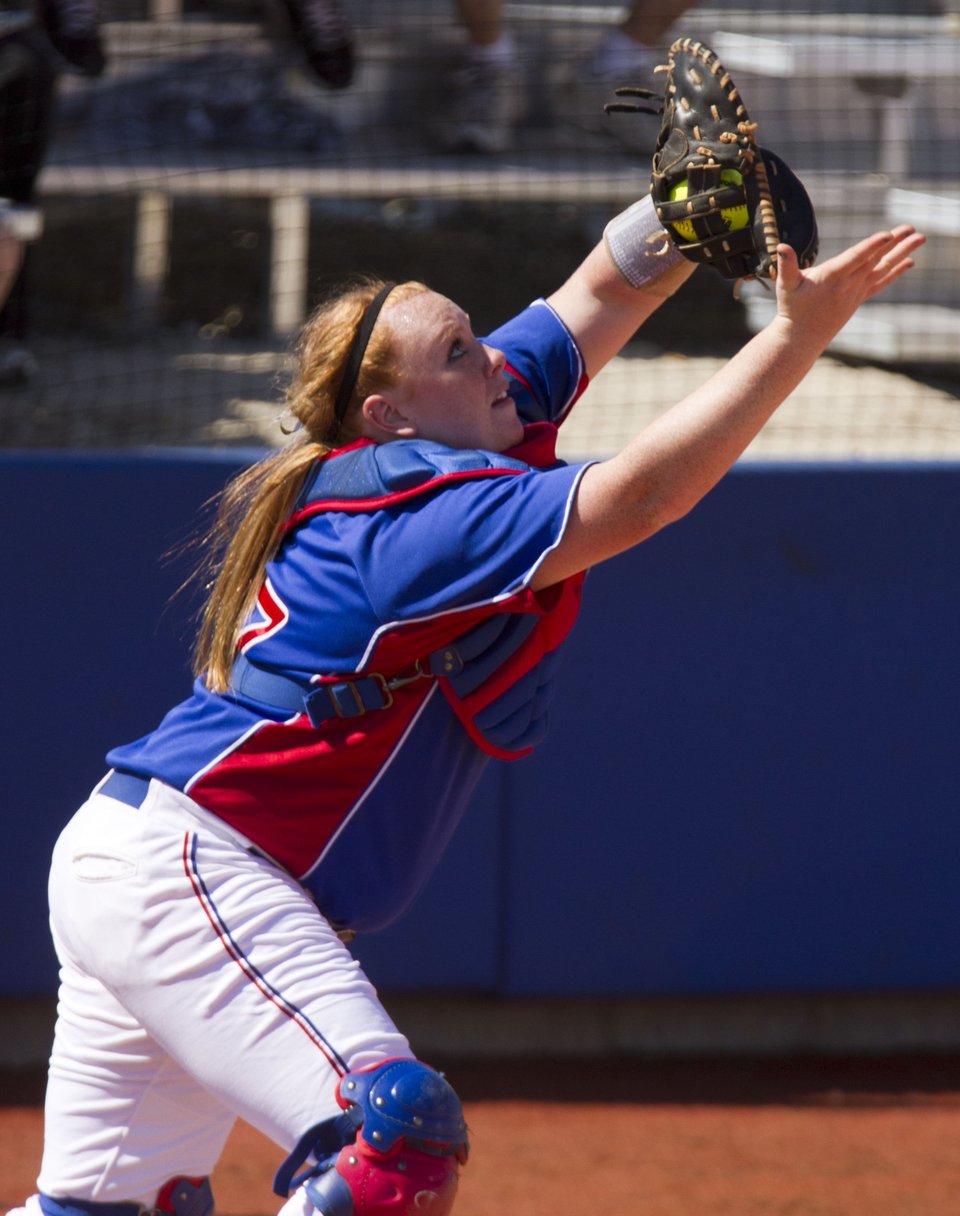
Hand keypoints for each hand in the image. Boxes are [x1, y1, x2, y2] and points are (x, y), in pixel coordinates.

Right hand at [774, 225, 925, 342]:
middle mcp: (848, 284)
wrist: (801, 338)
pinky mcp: (858, 298)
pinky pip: (881, 282)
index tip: (888, 235)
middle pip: (875, 259)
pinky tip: (909, 262)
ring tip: (920, 239)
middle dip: (895, 243)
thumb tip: (781, 247)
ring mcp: (856, 292)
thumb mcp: (785, 285)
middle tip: (913, 228)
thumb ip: (786, 265)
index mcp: (832, 277)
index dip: (872, 246)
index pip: (855, 258)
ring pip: (883, 269)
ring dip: (902, 253)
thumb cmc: (791, 309)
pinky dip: (895, 271)